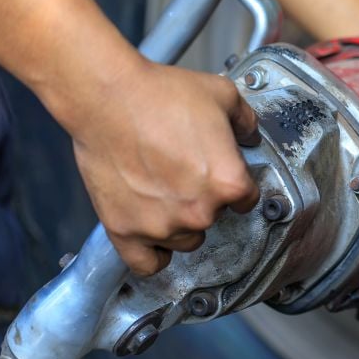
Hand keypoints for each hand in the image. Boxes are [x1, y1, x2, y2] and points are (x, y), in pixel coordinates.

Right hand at [68, 61, 259, 275]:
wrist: (107, 97)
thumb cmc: (161, 95)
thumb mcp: (223, 96)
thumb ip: (246, 122)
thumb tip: (251, 136)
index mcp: (229, 183)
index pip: (247, 198)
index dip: (234, 181)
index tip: (220, 171)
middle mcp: (199, 212)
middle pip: (215, 218)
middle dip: (205, 198)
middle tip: (183, 170)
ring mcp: (161, 226)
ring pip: (185, 240)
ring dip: (180, 222)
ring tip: (164, 191)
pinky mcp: (124, 231)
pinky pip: (147, 264)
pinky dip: (153, 254)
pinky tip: (153, 234)